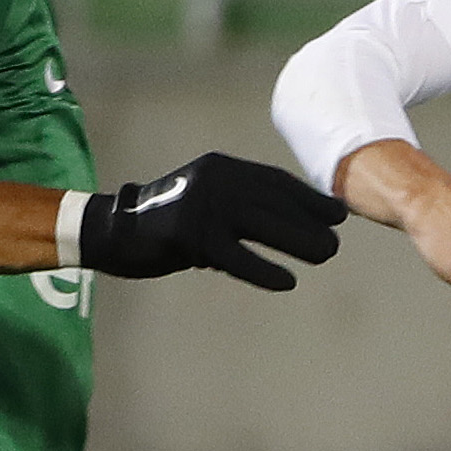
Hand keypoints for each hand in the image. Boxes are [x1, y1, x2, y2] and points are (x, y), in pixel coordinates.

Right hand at [78, 153, 340, 291]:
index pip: (275, 181)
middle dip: (310, 223)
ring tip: (324, 256)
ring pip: (263, 225)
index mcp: (222, 168)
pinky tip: (287, 282)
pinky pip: (237, 257)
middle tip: (334, 245)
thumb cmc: (169, 221)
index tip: (337, 215)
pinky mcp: (189, 236)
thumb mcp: (209, 200)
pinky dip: (264, 271)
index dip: (309, 199)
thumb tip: (301, 220)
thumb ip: (244, 203)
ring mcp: (201, 207)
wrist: (113, 232)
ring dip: (299, 242)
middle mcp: (214, 181)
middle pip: (274, 203)